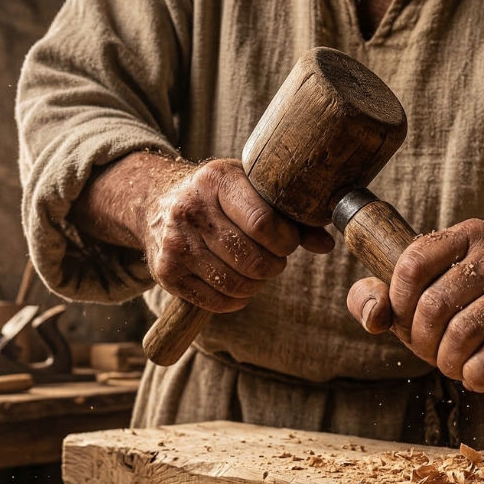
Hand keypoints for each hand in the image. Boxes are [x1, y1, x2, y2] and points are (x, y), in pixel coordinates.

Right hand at [142, 158, 333, 311]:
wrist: (156, 201)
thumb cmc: (220, 197)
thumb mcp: (252, 189)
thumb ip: (291, 216)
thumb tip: (326, 245)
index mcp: (216, 181)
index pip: (262, 223)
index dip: (285, 242)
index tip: (287, 242)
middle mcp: (189, 210)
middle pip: (253, 260)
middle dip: (274, 266)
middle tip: (273, 259)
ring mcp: (174, 243)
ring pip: (237, 284)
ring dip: (256, 284)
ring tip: (254, 269)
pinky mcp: (165, 272)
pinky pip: (216, 302)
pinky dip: (235, 300)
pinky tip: (235, 283)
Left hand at [346, 219, 483, 403]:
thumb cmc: (465, 318)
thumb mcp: (415, 305)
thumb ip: (378, 300)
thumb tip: (372, 315)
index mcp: (467, 236)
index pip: (412, 266)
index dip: (400, 307)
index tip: (410, 324)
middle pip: (434, 305)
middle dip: (425, 343)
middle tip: (436, 352)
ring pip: (463, 334)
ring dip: (451, 363)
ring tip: (459, 363)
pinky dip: (478, 376)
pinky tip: (482, 372)